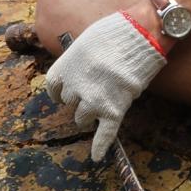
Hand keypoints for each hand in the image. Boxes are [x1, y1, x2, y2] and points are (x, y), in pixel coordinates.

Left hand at [43, 11, 166, 157]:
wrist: (137, 36)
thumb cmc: (113, 34)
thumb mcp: (84, 43)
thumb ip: (78, 62)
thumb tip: (81, 72)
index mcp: (63, 70)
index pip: (53, 88)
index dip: (60, 92)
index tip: (66, 92)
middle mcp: (73, 88)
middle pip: (71, 103)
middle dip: (81, 99)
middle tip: (97, 89)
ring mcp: (92, 102)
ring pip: (83, 118)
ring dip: (90, 114)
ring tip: (104, 103)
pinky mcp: (112, 111)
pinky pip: (104, 133)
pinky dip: (100, 146)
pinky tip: (97, 156)